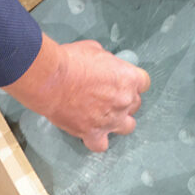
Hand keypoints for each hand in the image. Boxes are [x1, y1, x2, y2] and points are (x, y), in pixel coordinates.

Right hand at [5, 33, 149, 151]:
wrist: (50, 80)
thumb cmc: (70, 61)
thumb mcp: (94, 49)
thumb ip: (105, 61)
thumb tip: (102, 65)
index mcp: (128, 78)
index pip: (143, 83)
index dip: (133, 82)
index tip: (123, 81)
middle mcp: (124, 101)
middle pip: (135, 104)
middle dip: (124, 100)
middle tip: (108, 96)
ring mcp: (111, 120)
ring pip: (127, 127)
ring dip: (118, 122)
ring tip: (105, 117)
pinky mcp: (93, 133)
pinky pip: (101, 145)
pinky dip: (96, 141)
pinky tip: (90, 134)